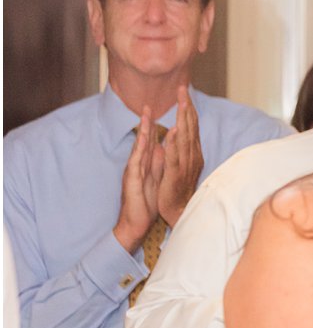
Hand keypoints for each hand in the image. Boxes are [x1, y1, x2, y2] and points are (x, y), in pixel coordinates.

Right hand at [113, 107, 162, 253]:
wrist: (135, 223)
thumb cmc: (146, 203)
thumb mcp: (156, 179)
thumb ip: (159, 163)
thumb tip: (165, 148)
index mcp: (147, 165)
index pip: (152, 142)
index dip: (156, 126)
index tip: (159, 113)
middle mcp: (139, 165)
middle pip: (144, 140)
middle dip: (146, 122)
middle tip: (149, 104)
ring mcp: (134, 171)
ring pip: (139, 146)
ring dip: (142, 129)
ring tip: (145, 113)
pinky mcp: (132, 179)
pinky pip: (137, 161)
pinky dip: (140, 148)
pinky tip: (143, 137)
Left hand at [157, 86, 203, 226]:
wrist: (179, 213)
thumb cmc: (178, 191)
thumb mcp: (179, 166)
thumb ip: (178, 150)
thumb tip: (174, 133)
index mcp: (191, 153)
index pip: (190, 126)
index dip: (187, 109)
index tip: (184, 92)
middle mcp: (192, 156)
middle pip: (190, 127)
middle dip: (186, 107)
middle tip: (183, 87)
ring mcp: (185, 165)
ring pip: (185, 137)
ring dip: (184, 119)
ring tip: (183, 102)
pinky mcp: (175, 175)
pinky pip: (175, 156)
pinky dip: (176, 143)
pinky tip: (175, 130)